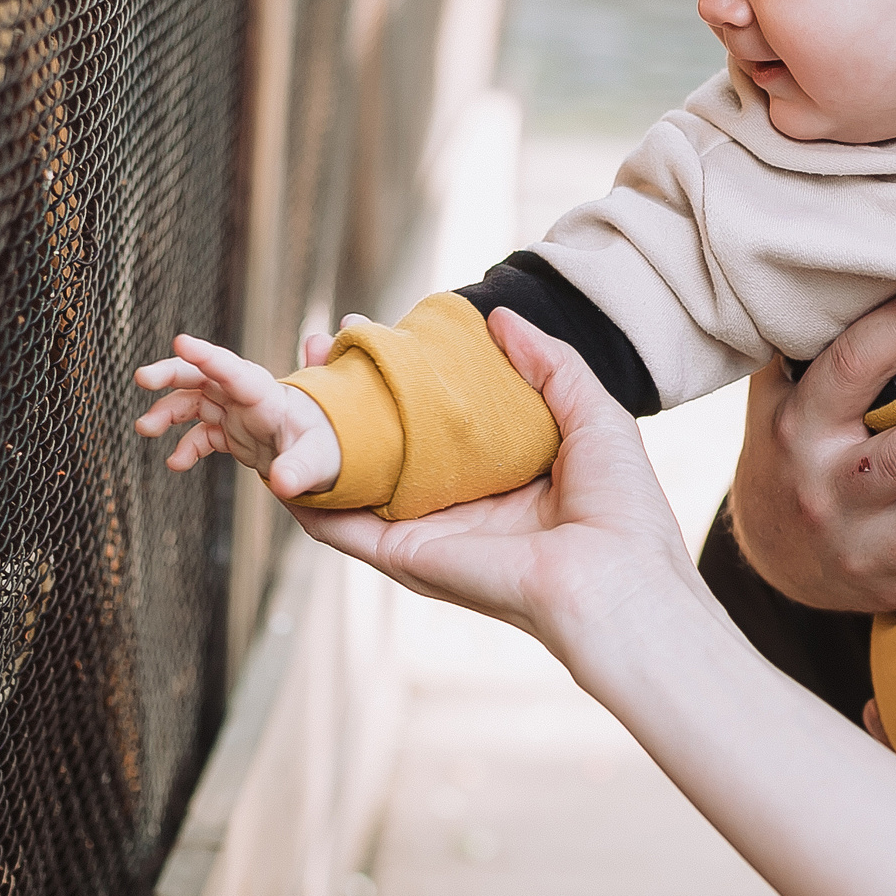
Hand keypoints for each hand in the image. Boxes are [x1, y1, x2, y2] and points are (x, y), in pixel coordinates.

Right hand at [134, 333, 343, 499]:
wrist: (334, 459)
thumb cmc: (332, 452)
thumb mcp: (320, 461)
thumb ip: (300, 469)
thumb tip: (284, 485)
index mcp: (270, 398)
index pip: (237, 373)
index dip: (209, 357)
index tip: (180, 341)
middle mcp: (250, 400)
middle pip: (207, 376)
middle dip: (173, 373)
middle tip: (142, 377)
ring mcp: (239, 414)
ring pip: (195, 401)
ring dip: (168, 411)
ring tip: (144, 428)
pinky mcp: (233, 433)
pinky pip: (201, 433)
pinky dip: (185, 446)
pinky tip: (175, 463)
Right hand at [289, 309, 700, 652]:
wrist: (615, 578)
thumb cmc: (621, 506)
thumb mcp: (592, 413)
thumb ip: (546, 363)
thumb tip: (499, 317)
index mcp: (499, 476)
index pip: (434, 419)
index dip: (400, 376)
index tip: (371, 330)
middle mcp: (456, 505)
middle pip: (384, 444)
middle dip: (344, 394)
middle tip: (317, 343)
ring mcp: (426, 532)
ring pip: (352, 477)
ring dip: (313, 433)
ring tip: (287, 377)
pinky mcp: (405, 556)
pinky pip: (338, 524)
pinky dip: (303, 492)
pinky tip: (273, 452)